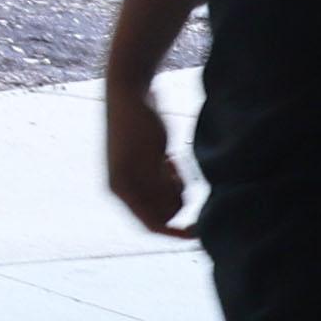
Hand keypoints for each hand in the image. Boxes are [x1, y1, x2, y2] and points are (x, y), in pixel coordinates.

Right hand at [102, 84, 195, 240]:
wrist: (130, 90)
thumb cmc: (140, 124)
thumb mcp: (153, 160)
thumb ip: (159, 190)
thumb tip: (170, 217)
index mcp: (121, 189)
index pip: (151, 223)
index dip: (175, 231)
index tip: (199, 231)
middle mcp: (122, 186)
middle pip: (157, 211)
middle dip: (175, 199)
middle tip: (182, 177)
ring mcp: (129, 174)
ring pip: (161, 196)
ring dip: (174, 186)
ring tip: (175, 165)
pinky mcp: (139, 163)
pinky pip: (160, 182)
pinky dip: (171, 176)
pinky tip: (170, 158)